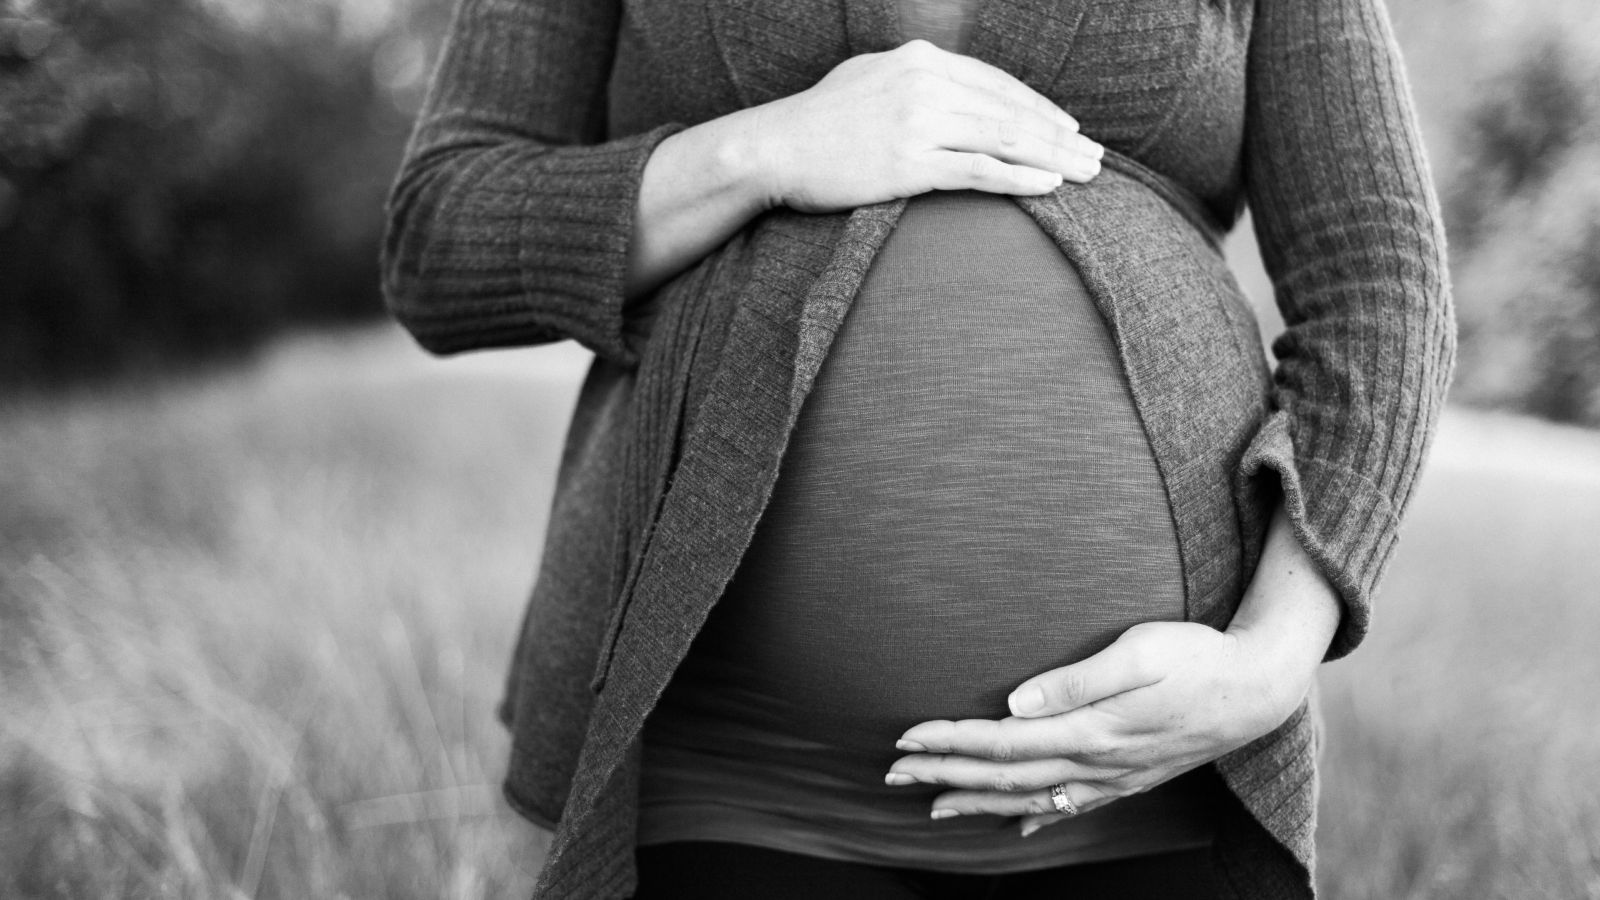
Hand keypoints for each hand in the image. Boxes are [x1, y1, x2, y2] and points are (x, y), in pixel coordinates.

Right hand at [746, 39, 1102, 212]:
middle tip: (1096, 157)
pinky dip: (1020, 178)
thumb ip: (915, 79)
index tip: (1069, 129)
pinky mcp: (909, 163)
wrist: (773, 149)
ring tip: (1086, 175)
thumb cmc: (818, 122)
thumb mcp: (870, 78)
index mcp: (920, 59)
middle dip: (1060, 136)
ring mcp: (918, 122)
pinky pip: (979, 169)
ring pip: (1004, 138)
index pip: (997, 83)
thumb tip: (952, 92)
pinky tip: (1049, 187)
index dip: (1040, 108)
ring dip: (1053, 158)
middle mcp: (925, 83)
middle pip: (1010, 111)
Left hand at [883, 508, 1339, 834]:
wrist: (1259, 689)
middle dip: (945, 773)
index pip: (1003, 741)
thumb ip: (1076, 678)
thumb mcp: (1140, 652)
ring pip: (1031, 796)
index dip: (951, 741)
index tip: (905, 739)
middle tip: (893, 774)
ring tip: (932, 805)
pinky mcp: (1130, 777)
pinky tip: (1016, 824)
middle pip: (1005, 774)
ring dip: (978, 799)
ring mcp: (1114, 776)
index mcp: (1091, 729)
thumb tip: (1015, 700)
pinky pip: (1072, 805)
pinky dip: (1037, 815)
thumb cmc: (1197, 656)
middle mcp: (1096, 762)